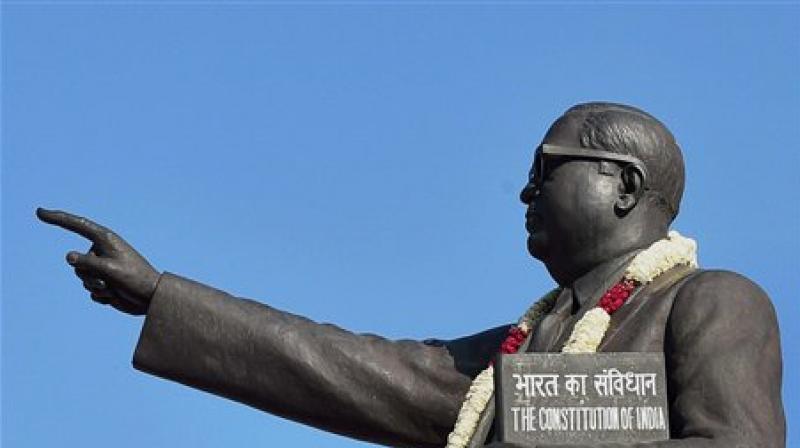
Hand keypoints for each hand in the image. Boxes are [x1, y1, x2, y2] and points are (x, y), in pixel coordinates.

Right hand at [37, 208, 160, 314]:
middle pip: (77, 263)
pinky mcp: (104, 282)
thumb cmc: (135, 279)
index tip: (40, 212)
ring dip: (96, 286)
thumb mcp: (110, 270)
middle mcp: (102, 251)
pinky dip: (101, 295)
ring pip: (82, 278)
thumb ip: (88, 263)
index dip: (58, 218)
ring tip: (115, 288)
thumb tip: (68, 257)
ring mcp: (102, 267)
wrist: (150, 298)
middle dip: (89, 276)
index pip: (77, 225)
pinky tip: (115, 295)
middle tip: (110, 281)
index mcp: (105, 240)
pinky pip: (90, 290)